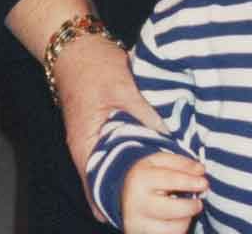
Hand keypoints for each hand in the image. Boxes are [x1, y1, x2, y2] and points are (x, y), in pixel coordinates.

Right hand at [53, 34, 167, 219]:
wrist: (79, 46)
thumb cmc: (94, 66)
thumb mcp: (123, 86)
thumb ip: (145, 110)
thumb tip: (172, 133)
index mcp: (84, 144)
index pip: (97, 186)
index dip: (119, 199)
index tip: (145, 207)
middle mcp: (86, 149)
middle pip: (106, 182)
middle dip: (131, 191)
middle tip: (162, 196)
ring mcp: (93, 140)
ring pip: (113, 168)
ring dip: (134, 174)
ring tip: (163, 184)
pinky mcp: (102, 130)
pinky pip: (116, 153)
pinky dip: (133, 158)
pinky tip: (154, 160)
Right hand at [121, 150, 206, 233]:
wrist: (122, 194)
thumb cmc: (147, 175)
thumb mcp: (158, 161)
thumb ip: (180, 162)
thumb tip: (201, 170)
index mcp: (140, 178)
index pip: (170, 180)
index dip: (190, 181)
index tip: (204, 183)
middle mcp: (137, 203)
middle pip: (171, 209)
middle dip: (190, 206)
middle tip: (199, 202)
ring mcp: (137, 224)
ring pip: (172, 229)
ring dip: (186, 219)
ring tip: (187, 210)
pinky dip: (178, 229)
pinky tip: (178, 220)